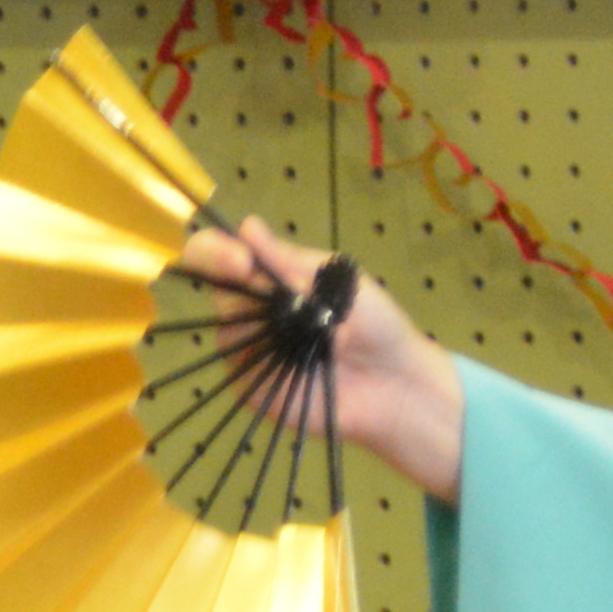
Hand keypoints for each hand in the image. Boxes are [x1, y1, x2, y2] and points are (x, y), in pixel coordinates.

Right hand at [192, 216, 464, 502]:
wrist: (395, 383)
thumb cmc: (376, 324)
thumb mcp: (339, 281)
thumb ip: (290, 260)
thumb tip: (246, 226)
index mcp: (276, 278)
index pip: (227, 255)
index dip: (217, 252)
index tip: (240, 259)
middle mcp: (257, 311)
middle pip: (217, 288)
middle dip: (225, 279)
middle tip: (253, 281)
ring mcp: (251, 349)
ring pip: (223, 328)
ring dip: (248, 322)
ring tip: (292, 329)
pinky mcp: (251, 385)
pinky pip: (234, 369)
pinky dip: (252, 361)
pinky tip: (284, 360)